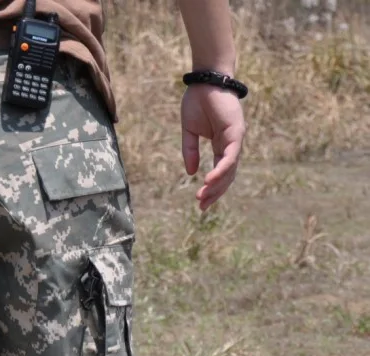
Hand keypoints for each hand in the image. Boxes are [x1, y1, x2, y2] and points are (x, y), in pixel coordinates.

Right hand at [181, 86, 245, 210]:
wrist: (205, 79)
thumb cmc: (197, 101)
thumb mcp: (189, 132)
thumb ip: (191, 152)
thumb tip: (191, 172)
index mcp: (221, 144)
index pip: (220, 172)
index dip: (211, 188)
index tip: (200, 202)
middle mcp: (231, 144)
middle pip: (227, 176)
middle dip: (214, 192)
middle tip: (202, 206)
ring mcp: (235, 139)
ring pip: (229, 170)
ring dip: (216, 185)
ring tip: (202, 196)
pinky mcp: (235, 132)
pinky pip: (229, 156)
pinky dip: (221, 170)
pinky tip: (209, 180)